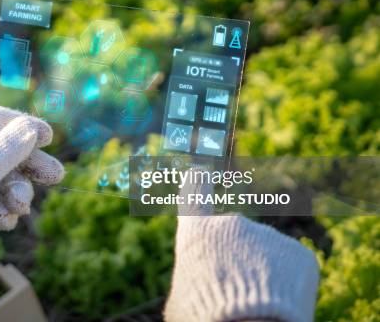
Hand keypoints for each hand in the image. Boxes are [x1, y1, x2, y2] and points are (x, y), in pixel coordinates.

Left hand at [0, 105, 64, 288]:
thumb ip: (6, 151)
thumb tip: (29, 128)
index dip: (23, 124)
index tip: (48, 136)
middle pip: (8, 151)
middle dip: (31, 165)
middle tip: (56, 175)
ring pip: (8, 179)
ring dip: (18, 193)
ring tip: (18, 207)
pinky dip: (5, 210)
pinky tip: (1, 222)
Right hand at [164, 173, 318, 321]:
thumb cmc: (205, 317)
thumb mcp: (182, 297)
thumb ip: (191, 274)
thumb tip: (198, 275)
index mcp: (196, 234)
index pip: (194, 193)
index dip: (197, 182)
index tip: (200, 172)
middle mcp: (231, 224)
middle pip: (233, 240)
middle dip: (235, 258)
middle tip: (233, 290)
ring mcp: (267, 235)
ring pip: (263, 254)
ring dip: (261, 272)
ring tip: (256, 302)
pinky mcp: (298, 252)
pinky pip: (289, 265)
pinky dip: (285, 282)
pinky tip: (277, 301)